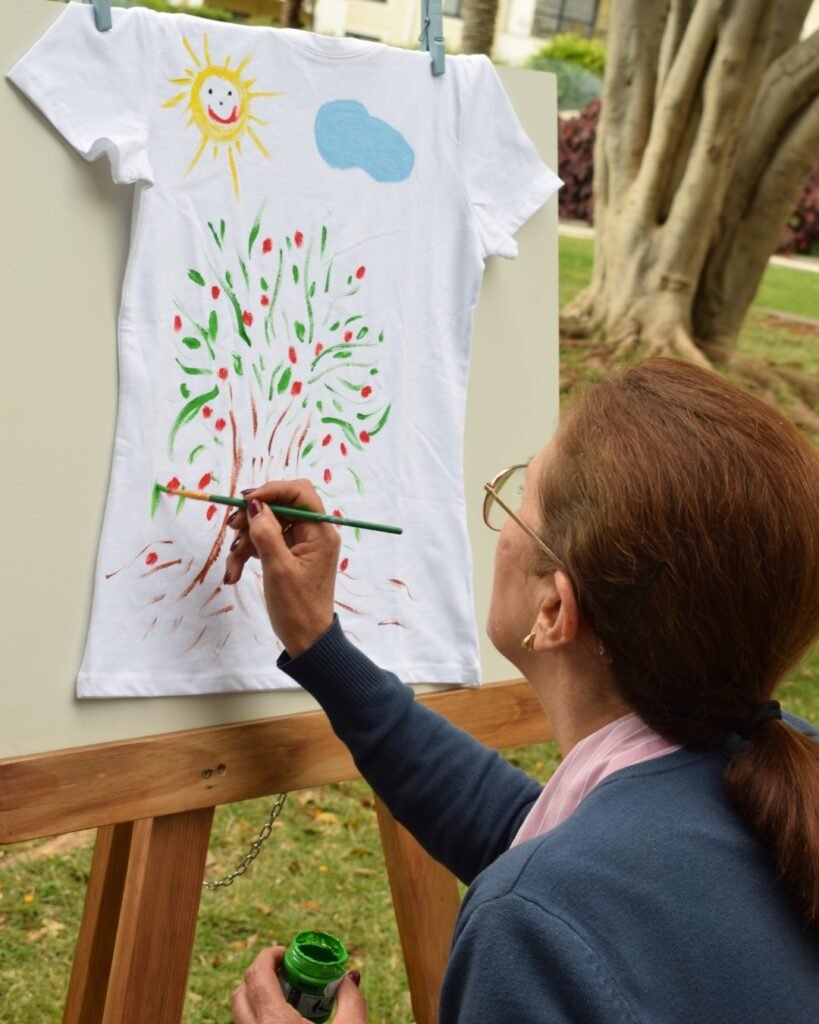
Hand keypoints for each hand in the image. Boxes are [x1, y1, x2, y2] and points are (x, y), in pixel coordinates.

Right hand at [223, 480, 340, 655]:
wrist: (307, 640)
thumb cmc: (297, 607)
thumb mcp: (278, 568)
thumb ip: (266, 532)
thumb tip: (256, 503)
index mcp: (320, 533)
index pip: (300, 493)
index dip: (271, 490)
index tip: (245, 501)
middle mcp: (314, 534)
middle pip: (280, 507)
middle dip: (253, 517)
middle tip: (231, 529)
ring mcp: (302, 546)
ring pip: (269, 526)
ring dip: (246, 540)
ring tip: (232, 564)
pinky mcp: (290, 557)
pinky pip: (267, 543)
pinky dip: (249, 553)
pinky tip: (235, 572)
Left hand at [232, 946, 366, 1022]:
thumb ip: (352, 1000)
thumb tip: (350, 977)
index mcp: (274, 1022)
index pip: (256, 975)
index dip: (269, 955)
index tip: (287, 952)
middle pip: (241, 992)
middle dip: (260, 974)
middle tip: (285, 971)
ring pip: (240, 1014)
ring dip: (257, 997)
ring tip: (286, 997)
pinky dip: (259, 1016)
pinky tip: (284, 1020)